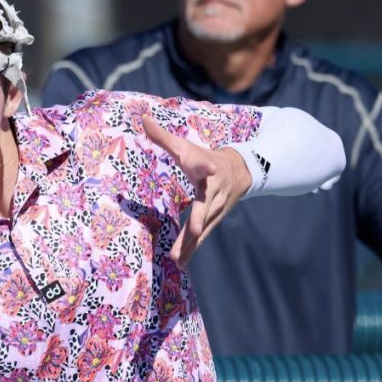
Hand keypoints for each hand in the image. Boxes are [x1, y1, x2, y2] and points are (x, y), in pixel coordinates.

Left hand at [141, 114, 250, 263]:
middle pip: (206, 204)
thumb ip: (163, 136)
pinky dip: (192, 249)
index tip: (208, 166)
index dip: (205, 165)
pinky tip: (181, 263)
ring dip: (192, 242)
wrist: (240, 171)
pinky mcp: (214, 220)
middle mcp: (213, 190)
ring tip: (177, 257)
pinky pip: (202, 236)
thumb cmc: (204, 158)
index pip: (204, 164)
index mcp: (205, 167)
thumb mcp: (186, 146)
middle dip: (200, 217)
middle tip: (195, 228)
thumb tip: (142, 117)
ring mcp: (216, 208)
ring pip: (204, 226)